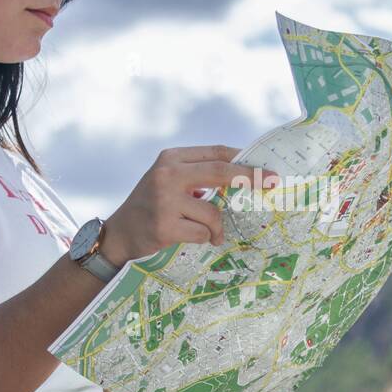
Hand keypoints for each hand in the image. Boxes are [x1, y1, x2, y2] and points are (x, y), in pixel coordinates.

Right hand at [102, 145, 276, 263]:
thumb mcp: (170, 182)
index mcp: (171, 158)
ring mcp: (165, 200)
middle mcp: (167, 174)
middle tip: (272, 184)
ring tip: (208, 233)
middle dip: (251, 179)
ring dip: (217, 228)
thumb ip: (199, 176)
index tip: (268, 169)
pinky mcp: (165, 226)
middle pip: (221, 172)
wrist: (119, 236)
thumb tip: (246, 177)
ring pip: (214, 212)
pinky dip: (204, 239)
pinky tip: (189, 238)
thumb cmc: (151, 208)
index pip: (217, 153)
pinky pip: (203, 233)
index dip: (245, 160)